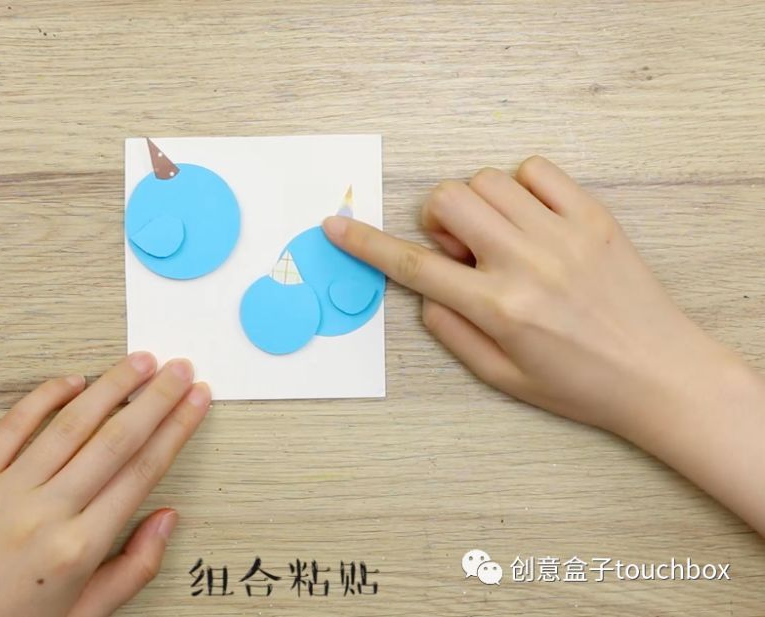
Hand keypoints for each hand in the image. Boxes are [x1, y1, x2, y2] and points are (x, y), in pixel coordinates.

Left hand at [0, 353, 209, 616]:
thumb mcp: (83, 615)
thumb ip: (132, 569)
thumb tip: (166, 519)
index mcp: (77, 550)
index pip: (142, 471)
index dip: (176, 430)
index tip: (195, 403)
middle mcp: (44, 515)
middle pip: (115, 440)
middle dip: (156, 398)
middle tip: (179, 370)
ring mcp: (4, 491)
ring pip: (70, 424)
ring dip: (111, 386)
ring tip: (138, 363)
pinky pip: (12, 425)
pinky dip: (45, 397)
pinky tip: (72, 381)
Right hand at [322, 157, 764, 531]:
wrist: (659, 373)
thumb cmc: (579, 384)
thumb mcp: (501, 377)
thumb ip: (452, 333)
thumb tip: (425, 293)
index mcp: (497, 307)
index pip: (413, 265)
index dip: (365, 243)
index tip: (336, 225)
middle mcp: (524, 263)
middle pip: (447, 200)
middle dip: (437, 221)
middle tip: (463, 252)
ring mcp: (561, 233)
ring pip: (486, 181)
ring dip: (477, 205)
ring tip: (501, 238)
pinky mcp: (593, 216)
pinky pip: (537, 170)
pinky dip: (519, 185)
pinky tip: (530, 218)